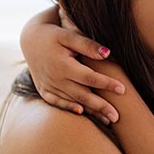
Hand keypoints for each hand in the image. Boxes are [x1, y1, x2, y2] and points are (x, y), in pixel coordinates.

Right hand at [20, 6, 125, 123]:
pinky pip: (56, 102)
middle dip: (101, 106)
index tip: (123, 89)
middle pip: (82, 95)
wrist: (30, 39)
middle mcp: (55, 78)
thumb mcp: (68, 35)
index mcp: (62, 65)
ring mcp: (48, 85)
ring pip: (72, 101)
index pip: (89, 78)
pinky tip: (82, 113)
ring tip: (107, 120)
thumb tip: (107, 53)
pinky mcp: (44, 89)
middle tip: (117, 116)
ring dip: (90, 111)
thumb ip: (87, 44)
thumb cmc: (54, 34)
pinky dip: (68, 108)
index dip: (106, 84)